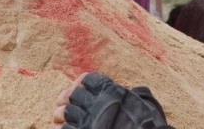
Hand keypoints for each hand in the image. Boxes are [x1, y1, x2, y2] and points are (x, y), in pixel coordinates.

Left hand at [53, 72, 172, 128]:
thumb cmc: (144, 123)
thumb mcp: (140, 104)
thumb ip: (127, 95)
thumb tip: (125, 89)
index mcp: (112, 92)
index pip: (88, 79)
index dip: (80, 83)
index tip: (78, 87)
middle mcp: (99, 103)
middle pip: (74, 95)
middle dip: (65, 98)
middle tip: (61, 103)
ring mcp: (90, 120)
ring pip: (66, 111)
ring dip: (61, 114)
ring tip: (59, 117)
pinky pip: (65, 128)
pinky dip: (63, 127)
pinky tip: (63, 128)